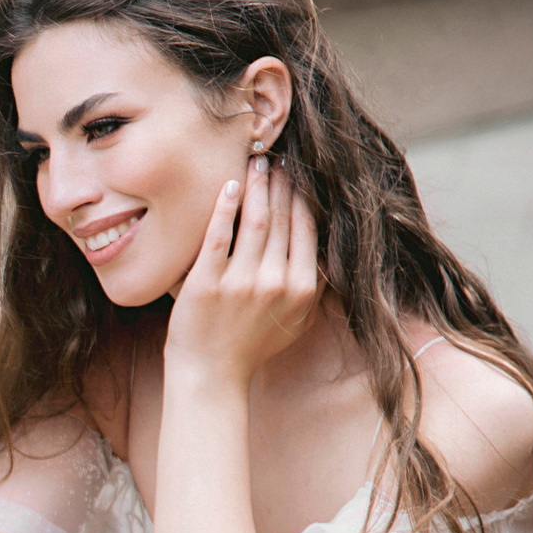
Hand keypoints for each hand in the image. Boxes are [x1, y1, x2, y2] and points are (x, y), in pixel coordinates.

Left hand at [164, 157, 318, 390]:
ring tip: (255, 163)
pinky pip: (217, 236)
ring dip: (257, 186)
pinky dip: (224, 207)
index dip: (302, 195)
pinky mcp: (206, 285)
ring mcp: (241, 283)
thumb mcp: (296, 320)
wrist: (210, 376)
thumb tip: (326, 250)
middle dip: (281, 183)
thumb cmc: (251, 347)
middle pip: (282, 218)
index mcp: (301, 287)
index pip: (306, 228)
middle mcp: (276, 282)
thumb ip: (312, 286)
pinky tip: (228, 185)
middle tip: (276, 156)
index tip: (298, 173)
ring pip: (255, 220)